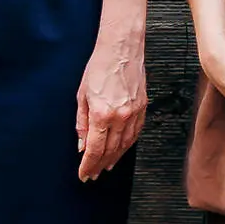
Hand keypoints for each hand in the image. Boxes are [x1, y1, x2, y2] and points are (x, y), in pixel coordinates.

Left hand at [77, 34, 147, 178]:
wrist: (121, 49)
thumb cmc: (99, 67)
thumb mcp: (82, 95)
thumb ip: (81, 123)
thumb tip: (82, 144)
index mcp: (102, 114)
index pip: (95, 149)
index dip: (88, 165)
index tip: (84, 174)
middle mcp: (120, 117)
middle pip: (110, 150)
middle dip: (100, 165)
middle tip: (93, 174)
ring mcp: (134, 113)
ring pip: (125, 145)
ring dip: (115, 158)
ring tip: (106, 166)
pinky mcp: (142, 107)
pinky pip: (135, 133)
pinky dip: (128, 145)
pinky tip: (121, 150)